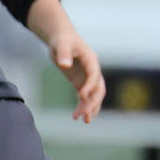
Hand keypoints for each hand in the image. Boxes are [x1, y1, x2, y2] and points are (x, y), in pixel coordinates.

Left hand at [27, 0, 104, 122]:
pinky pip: (84, 96)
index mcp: (91, 60)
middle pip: (98, 88)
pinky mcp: (80, 81)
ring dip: (90, 107)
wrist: (61, 38)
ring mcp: (87, 77)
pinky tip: (79, 116)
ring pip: (93, 95)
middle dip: (92, 102)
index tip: (81, 96)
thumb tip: (64, 65)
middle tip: (84, 116)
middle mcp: (92, 70)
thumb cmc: (62, 39)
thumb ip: (63, 53)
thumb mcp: (61, 44)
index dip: (89, 86)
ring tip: (84, 121)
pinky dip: (83, 105)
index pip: (94, 75)